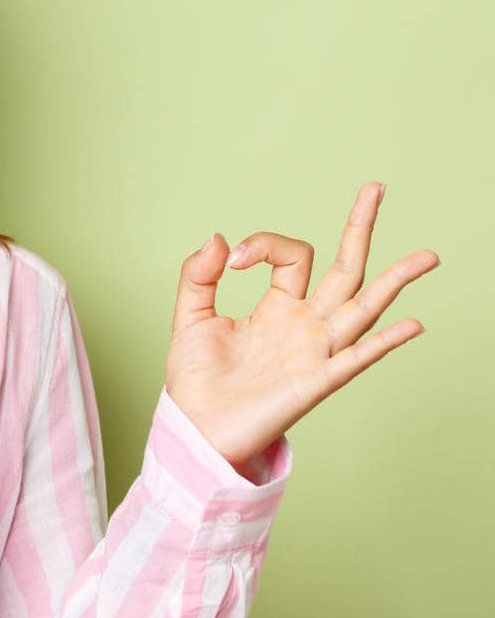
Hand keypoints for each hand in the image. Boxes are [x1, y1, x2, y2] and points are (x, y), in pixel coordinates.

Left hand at [164, 182, 440, 472]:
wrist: (196, 428)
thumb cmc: (197, 380)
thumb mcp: (190, 317)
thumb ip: (198, 276)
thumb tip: (218, 237)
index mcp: (278, 307)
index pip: (292, 255)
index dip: (264, 244)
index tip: (231, 259)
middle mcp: (305, 325)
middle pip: (345, 270)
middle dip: (359, 229)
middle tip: (376, 188)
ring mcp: (315, 352)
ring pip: (363, 309)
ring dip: (394, 282)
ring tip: (428, 255)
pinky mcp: (315, 382)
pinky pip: (355, 359)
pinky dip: (383, 343)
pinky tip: (411, 324)